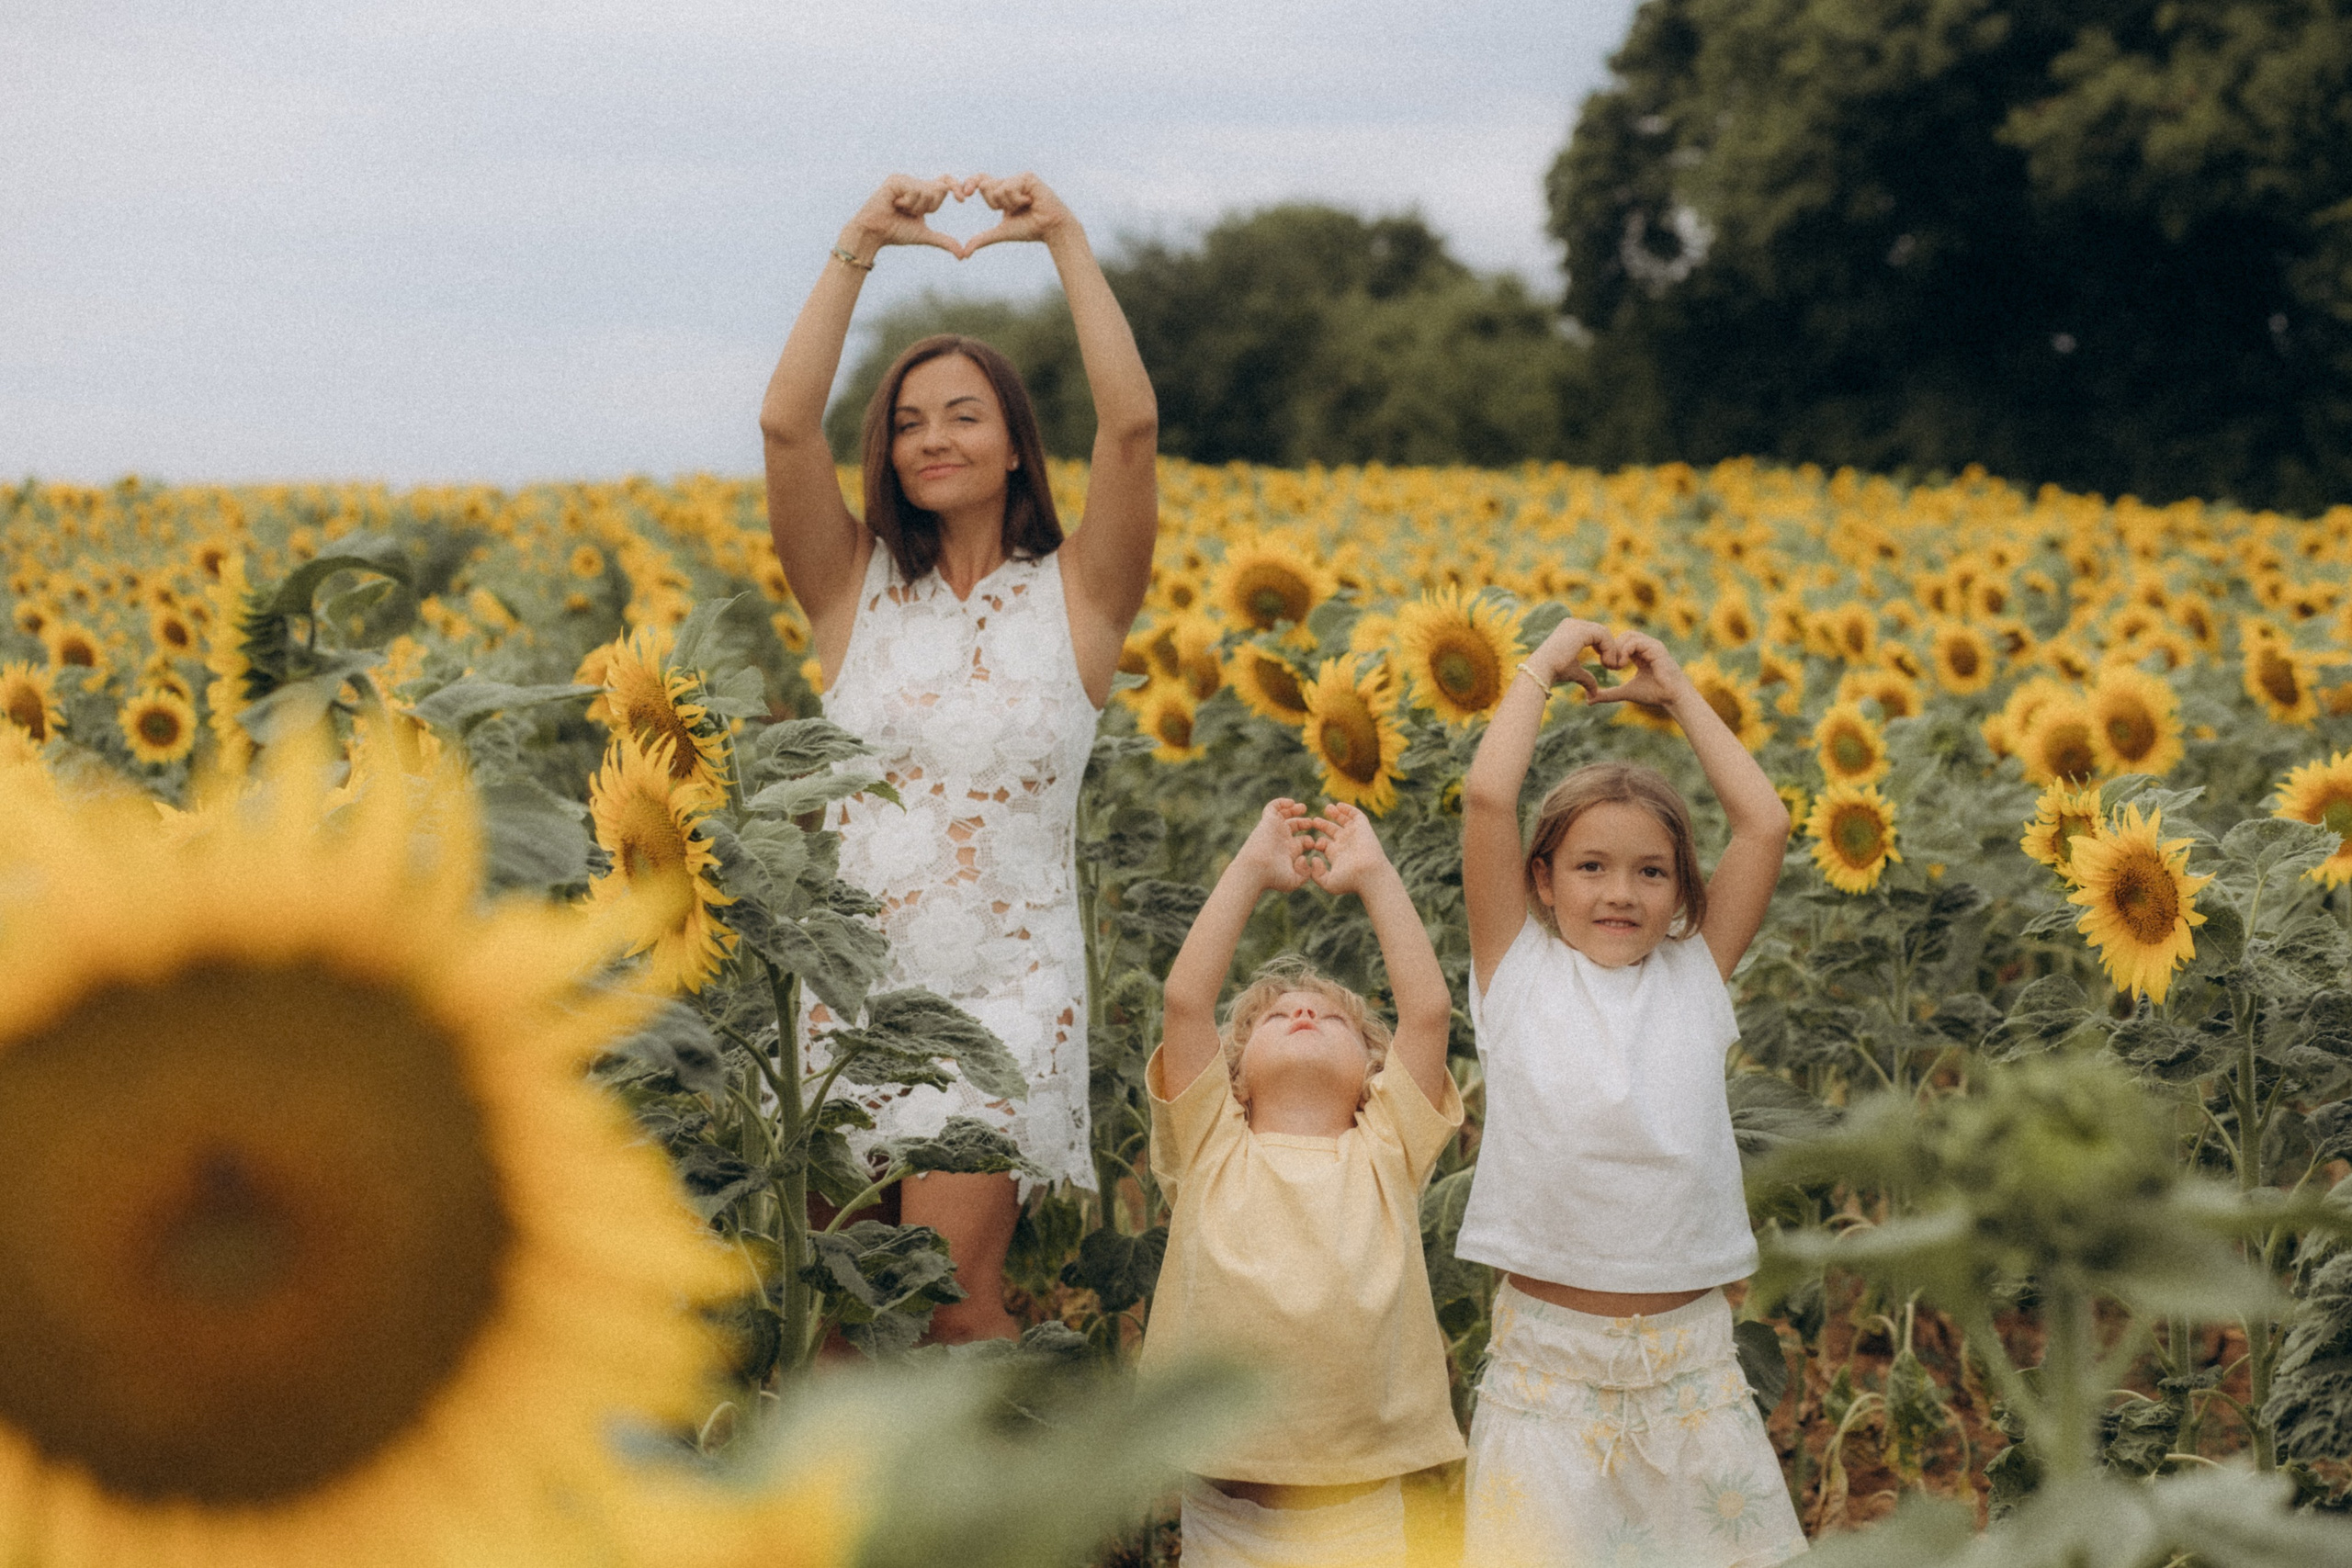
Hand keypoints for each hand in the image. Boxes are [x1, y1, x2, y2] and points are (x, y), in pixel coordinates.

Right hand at [841, 174, 967, 259]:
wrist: (875, 233)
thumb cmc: (896, 232)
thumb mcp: (924, 235)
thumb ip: (944, 241)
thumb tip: (962, 255)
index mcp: (923, 192)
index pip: (945, 183)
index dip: (956, 187)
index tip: (962, 200)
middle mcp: (915, 183)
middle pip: (940, 189)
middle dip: (930, 207)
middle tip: (911, 213)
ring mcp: (905, 179)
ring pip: (927, 192)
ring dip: (916, 208)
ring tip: (900, 209)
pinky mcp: (896, 180)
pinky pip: (914, 191)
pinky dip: (907, 203)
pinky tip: (894, 205)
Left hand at [962, 172, 1075, 254]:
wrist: (1050, 229)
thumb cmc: (1029, 229)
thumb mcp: (1001, 232)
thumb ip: (983, 239)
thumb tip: (965, 254)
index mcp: (1001, 191)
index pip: (980, 182)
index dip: (970, 184)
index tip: (963, 195)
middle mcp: (1009, 182)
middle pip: (985, 185)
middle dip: (995, 203)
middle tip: (1012, 210)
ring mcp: (1018, 178)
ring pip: (998, 189)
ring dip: (1009, 204)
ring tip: (1025, 206)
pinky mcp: (1027, 177)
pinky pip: (1009, 187)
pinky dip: (1017, 200)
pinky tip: (1031, 202)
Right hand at [1234, 798, 1317, 893]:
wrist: (1255, 870)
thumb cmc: (1273, 877)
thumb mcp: (1294, 880)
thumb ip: (1306, 873)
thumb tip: (1305, 858)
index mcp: (1289, 852)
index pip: (1303, 842)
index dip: (1312, 840)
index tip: (1316, 844)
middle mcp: (1282, 840)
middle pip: (1294, 827)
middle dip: (1305, 823)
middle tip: (1312, 822)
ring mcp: (1275, 830)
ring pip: (1284, 815)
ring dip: (1294, 810)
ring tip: (1303, 808)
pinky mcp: (1268, 821)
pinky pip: (1273, 807)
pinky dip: (1281, 802)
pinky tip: (1291, 803)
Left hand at [1307, 802, 1395, 897]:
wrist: (1369, 875)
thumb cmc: (1351, 881)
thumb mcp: (1328, 882)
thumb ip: (1316, 874)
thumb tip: (1313, 859)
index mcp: (1336, 855)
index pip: (1325, 844)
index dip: (1317, 841)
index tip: (1312, 842)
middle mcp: (1345, 844)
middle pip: (1333, 831)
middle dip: (1323, 825)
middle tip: (1314, 821)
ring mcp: (1354, 835)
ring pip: (1344, 821)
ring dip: (1336, 814)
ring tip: (1328, 808)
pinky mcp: (1363, 828)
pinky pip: (1356, 815)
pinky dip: (1348, 809)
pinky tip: (1339, 805)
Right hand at [1526, 616, 1611, 699]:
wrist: (1542, 670)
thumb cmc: (1555, 672)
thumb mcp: (1575, 672)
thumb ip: (1586, 678)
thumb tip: (1594, 693)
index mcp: (1570, 629)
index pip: (1596, 634)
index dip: (1605, 648)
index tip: (1606, 664)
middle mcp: (1573, 624)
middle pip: (1602, 631)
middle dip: (1610, 648)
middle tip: (1612, 666)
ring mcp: (1576, 625)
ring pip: (1605, 633)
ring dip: (1611, 650)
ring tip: (1609, 666)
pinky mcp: (1581, 631)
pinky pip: (1603, 636)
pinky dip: (1609, 650)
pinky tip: (1606, 663)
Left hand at [1589, 629, 1691, 710]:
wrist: (1673, 698)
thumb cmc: (1654, 695)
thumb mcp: (1626, 692)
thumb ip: (1609, 694)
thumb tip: (1589, 700)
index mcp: (1640, 654)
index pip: (1621, 642)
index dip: (1610, 650)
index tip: (1604, 665)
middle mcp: (1647, 647)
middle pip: (1623, 636)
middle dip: (1612, 648)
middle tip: (1608, 666)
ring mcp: (1652, 646)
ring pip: (1628, 636)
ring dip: (1618, 650)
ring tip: (1616, 666)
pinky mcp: (1656, 649)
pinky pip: (1636, 642)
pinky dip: (1625, 651)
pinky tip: (1622, 665)